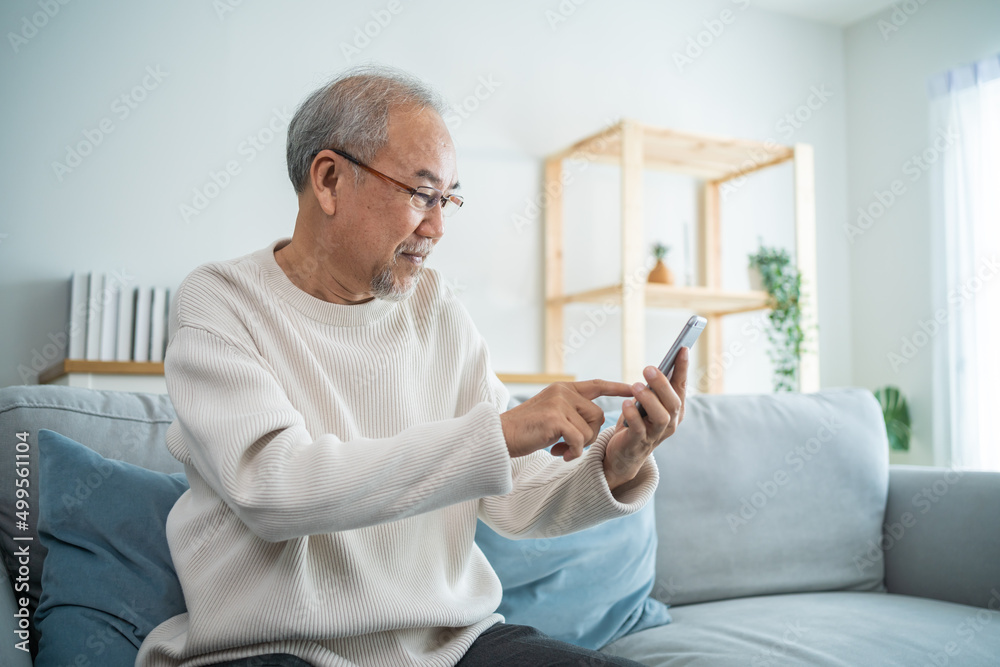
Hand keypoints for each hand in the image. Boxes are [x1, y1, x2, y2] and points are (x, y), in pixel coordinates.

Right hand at [500, 379, 633, 460]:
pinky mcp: (555, 419)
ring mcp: (559, 403)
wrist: (500, 436)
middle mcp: (563, 391)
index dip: (617, 388)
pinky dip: (573, 451)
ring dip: (580, 445)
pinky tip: (559, 454)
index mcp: (563, 388)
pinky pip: (579, 440)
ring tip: (561, 449)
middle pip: (598, 415)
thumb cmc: (526, 430)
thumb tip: (595, 423)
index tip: (634, 388)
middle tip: (571, 446)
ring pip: (589, 429)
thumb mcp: (552, 414)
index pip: (596, 385)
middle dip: (591, 435)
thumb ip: (571, 412)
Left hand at [604, 347, 688, 490]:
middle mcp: (670, 422)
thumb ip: (654, 389)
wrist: (624, 454)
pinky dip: (633, 415)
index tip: (682, 348)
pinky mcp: (639, 443)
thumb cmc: (637, 422)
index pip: (681, 386)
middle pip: (673, 402)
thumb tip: (655, 368)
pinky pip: (639, 429)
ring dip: (649, 399)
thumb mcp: (647, 403)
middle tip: (648, 368)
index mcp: (675, 409)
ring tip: (636, 386)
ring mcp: (656, 434)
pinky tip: (626, 404)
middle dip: (662, 384)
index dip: (683, 368)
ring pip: (661, 417)